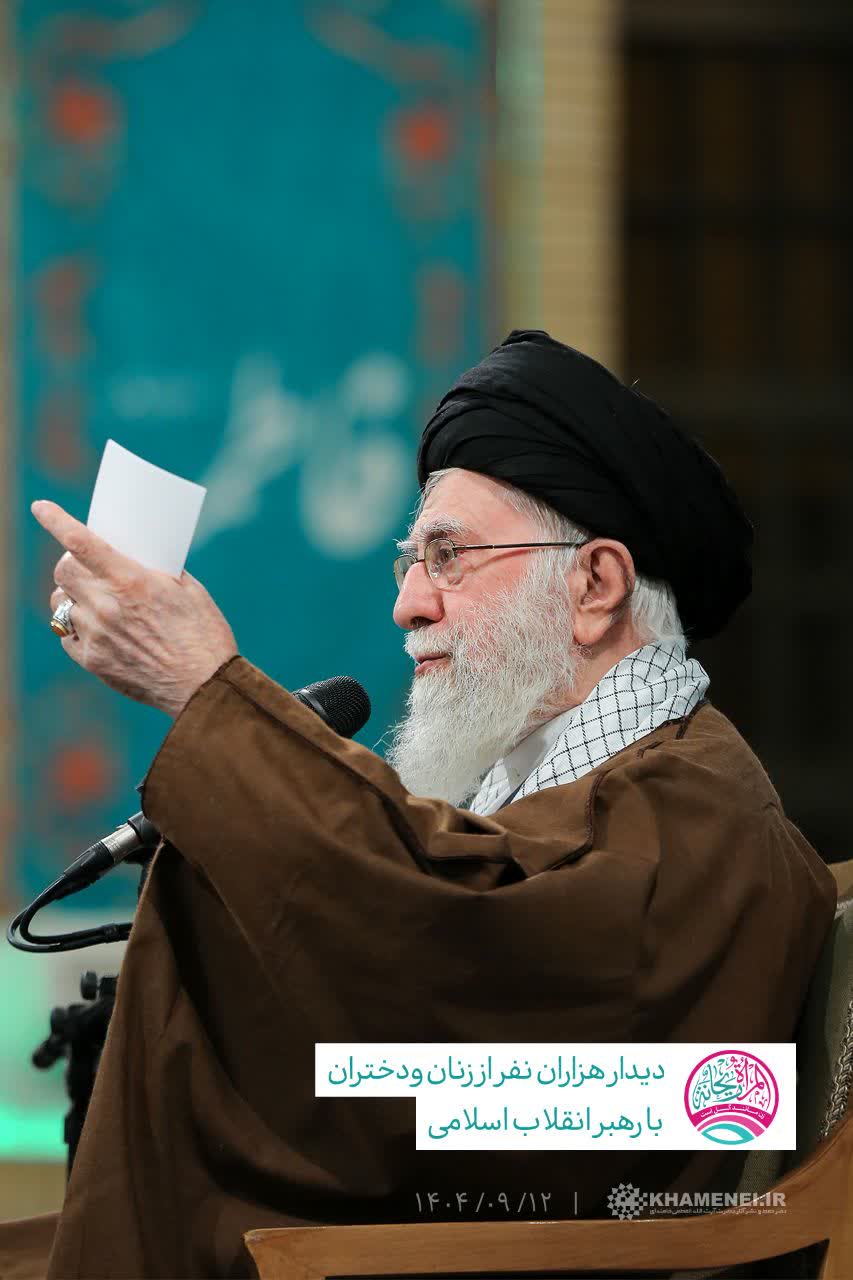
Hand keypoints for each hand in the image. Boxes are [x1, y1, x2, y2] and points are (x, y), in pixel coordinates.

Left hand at [34, 500, 238, 717]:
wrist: (205, 687)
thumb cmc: (204, 635)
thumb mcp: (188, 590)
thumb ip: (155, 570)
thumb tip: (133, 556)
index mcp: (131, 581)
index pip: (80, 542)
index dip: (56, 520)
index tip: (41, 506)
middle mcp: (106, 606)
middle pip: (63, 571)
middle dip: (69, 562)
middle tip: (85, 565)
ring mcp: (96, 635)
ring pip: (61, 603)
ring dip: (72, 596)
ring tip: (94, 600)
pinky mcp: (93, 662)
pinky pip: (67, 636)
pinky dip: (77, 628)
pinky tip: (98, 629)